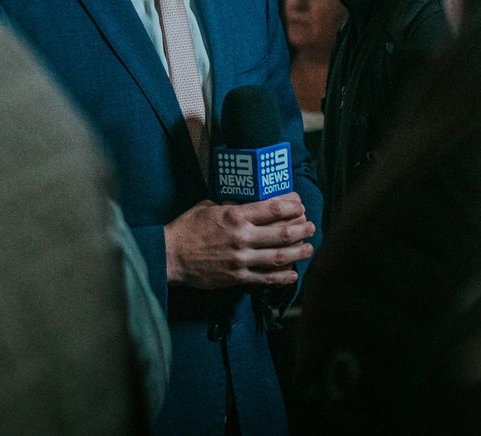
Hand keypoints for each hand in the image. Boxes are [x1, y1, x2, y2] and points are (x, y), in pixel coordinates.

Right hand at [163, 191, 315, 289]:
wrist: (170, 256)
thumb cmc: (187, 228)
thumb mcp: (209, 206)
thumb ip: (232, 205)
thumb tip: (250, 202)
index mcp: (235, 216)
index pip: (272, 208)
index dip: (291, 205)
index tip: (299, 204)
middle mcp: (242, 237)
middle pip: (283, 233)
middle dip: (302, 228)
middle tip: (310, 226)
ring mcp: (241, 259)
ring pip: (279, 256)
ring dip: (299, 252)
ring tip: (308, 248)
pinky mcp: (237, 277)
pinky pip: (266, 279)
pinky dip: (283, 277)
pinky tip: (293, 274)